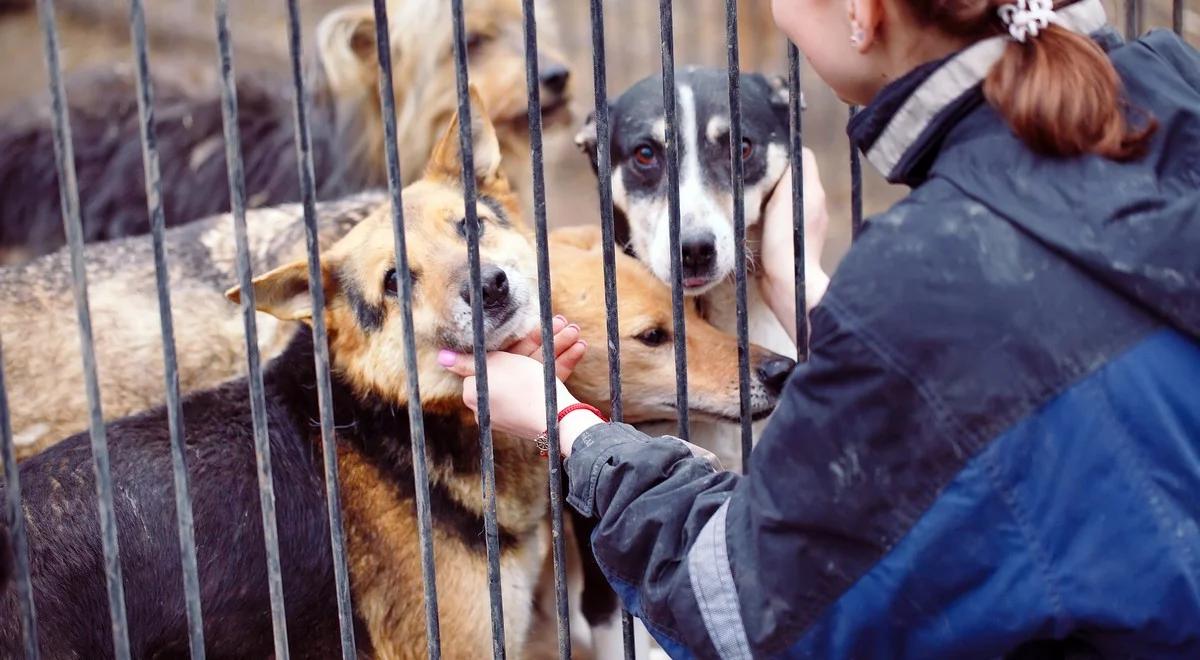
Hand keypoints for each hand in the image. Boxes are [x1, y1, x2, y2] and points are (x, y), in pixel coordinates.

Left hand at [439, 317, 588, 440]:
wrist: (556, 420)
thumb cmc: (521, 388)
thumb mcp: (493, 366)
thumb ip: (467, 362)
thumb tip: (441, 357)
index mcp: (479, 392)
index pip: (495, 359)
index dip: (517, 339)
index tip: (535, 326)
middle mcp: (496, 401)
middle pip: (519, 361)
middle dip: (543, 340)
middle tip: (561, 323)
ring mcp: (519, 405)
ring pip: (537, 369)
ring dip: (557, 347)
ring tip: (576, 332)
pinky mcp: (538, 408)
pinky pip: (547, 382)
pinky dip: (561, 365)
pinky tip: (578, 349)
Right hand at [760, 148, 831, 342]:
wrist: (788, 284)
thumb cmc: (787, 240)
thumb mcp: (788, 197)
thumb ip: (791, 173)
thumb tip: (790, 152)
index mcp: (814, 192)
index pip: (802, 158)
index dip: (784, 152)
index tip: (763, 155)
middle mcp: (814, 206)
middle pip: (792, 178)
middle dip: (773, 174)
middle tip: (750, 174)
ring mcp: (805, 226)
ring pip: (784, 199)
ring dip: (768, 196)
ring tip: (749, 196)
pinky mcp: (792, 243)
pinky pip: (780, 220)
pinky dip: (768, 217)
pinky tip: (753, 221)